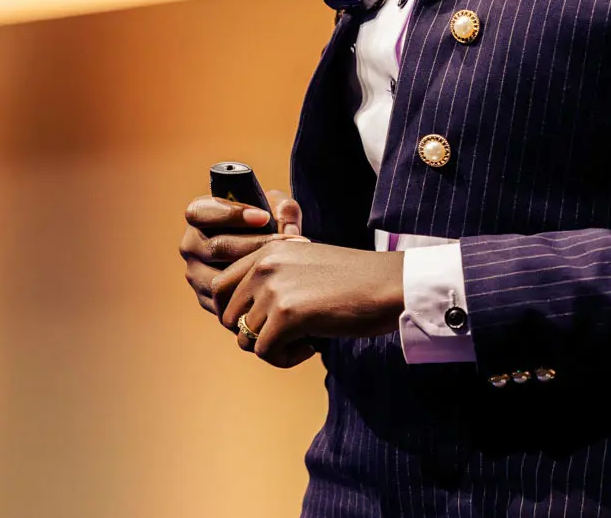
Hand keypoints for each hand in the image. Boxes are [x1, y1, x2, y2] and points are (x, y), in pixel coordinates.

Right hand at [179, 188, 301, 318]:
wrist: (261, 251)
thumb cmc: (265, 222)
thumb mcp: (275, 206)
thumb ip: (284, 208)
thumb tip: (288, 229)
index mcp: (198, 214)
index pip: (200, 213)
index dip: (230, 215)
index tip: (263, 217)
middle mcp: (190, 244)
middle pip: (217, 247)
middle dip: (254, 245)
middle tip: (286, 244)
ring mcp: (195, 273)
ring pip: (220, 277)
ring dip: (253, 272)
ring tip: (284, 265)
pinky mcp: (205, 298)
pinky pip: (225, 300)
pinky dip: (249, 294)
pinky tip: (273, 286)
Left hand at [213, 241, 404, 367]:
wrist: (390, 285)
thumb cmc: (356, 280)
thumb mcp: (305, 266)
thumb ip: (274, 279)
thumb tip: (244, 316)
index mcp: (267, 251)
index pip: (220, 287)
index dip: (234, 314)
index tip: (261, 325)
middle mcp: (264, 266)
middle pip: (227, 316)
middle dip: (250, 334)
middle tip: (282, 337)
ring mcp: (274, 290)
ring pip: (245, 338)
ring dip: (272, 348)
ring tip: (303, 341)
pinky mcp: (287, 316)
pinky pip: (265, 352)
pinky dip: (285, 359)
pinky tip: (310, 347)